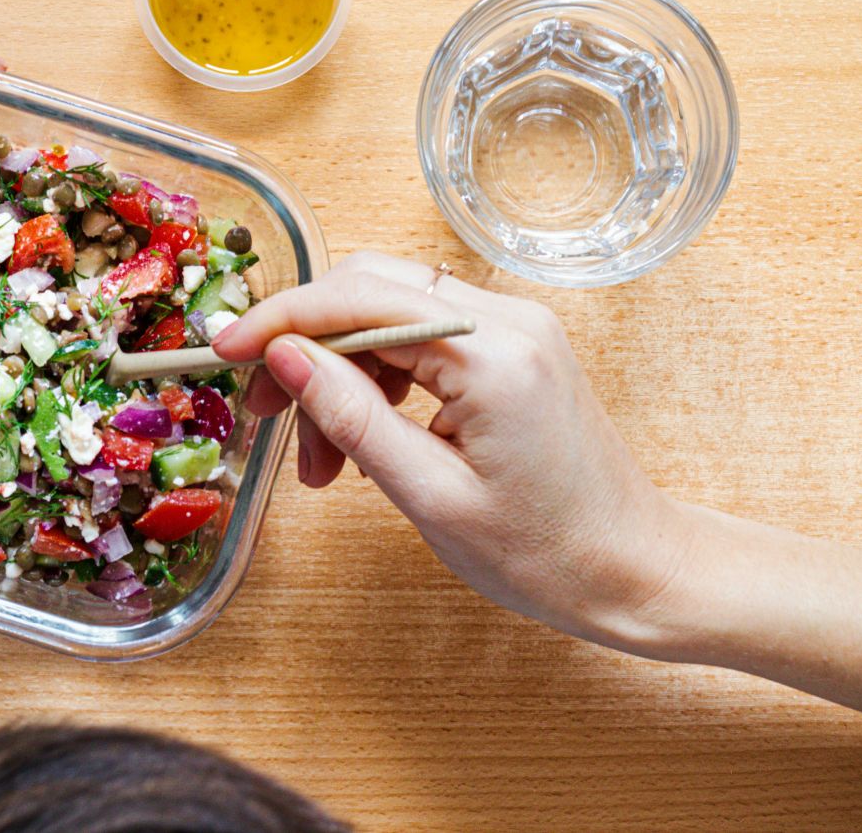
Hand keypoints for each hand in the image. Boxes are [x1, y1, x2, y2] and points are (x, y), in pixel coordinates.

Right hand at [214, 251, 694, 653]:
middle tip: (264, 414)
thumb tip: (283, 355)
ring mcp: (513, 329)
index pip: (359, 296)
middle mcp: (506, 319)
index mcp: (492, 352)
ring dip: (337, 375)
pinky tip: (361, 444)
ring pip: (386, 317)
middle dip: (304, 345)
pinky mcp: (511, 350)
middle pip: (368, 290)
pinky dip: (375, 383)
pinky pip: (418, 341)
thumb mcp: (430, 495)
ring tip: (323, 463)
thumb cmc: (547, 553)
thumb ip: (353, 415)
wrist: (637, 571)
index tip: (225, 352)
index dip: (281, 320)